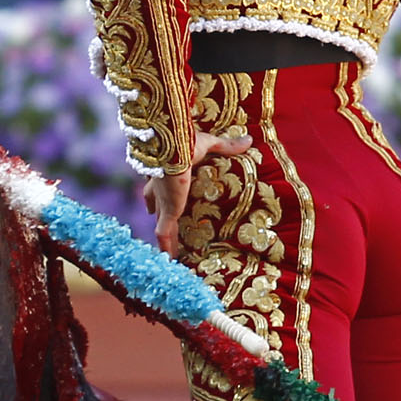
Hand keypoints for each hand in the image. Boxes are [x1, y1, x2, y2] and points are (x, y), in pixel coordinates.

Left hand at [144, 130, 251, 256]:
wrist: (173, 146)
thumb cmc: (185, 142)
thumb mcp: (208, 144)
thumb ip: (226, 146)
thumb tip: (248, 140)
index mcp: (164, 174)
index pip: (155, 189)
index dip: (154, 198)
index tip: (152, 207)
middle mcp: (159, 191)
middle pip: (156, 209)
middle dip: (158, 217)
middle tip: (162, 227)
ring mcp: (163, 203)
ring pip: (160, 225)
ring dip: (164, 239)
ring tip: (169, 253)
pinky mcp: (167, 212)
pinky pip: (165, 235)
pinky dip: (166, 248)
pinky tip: (169, 261)